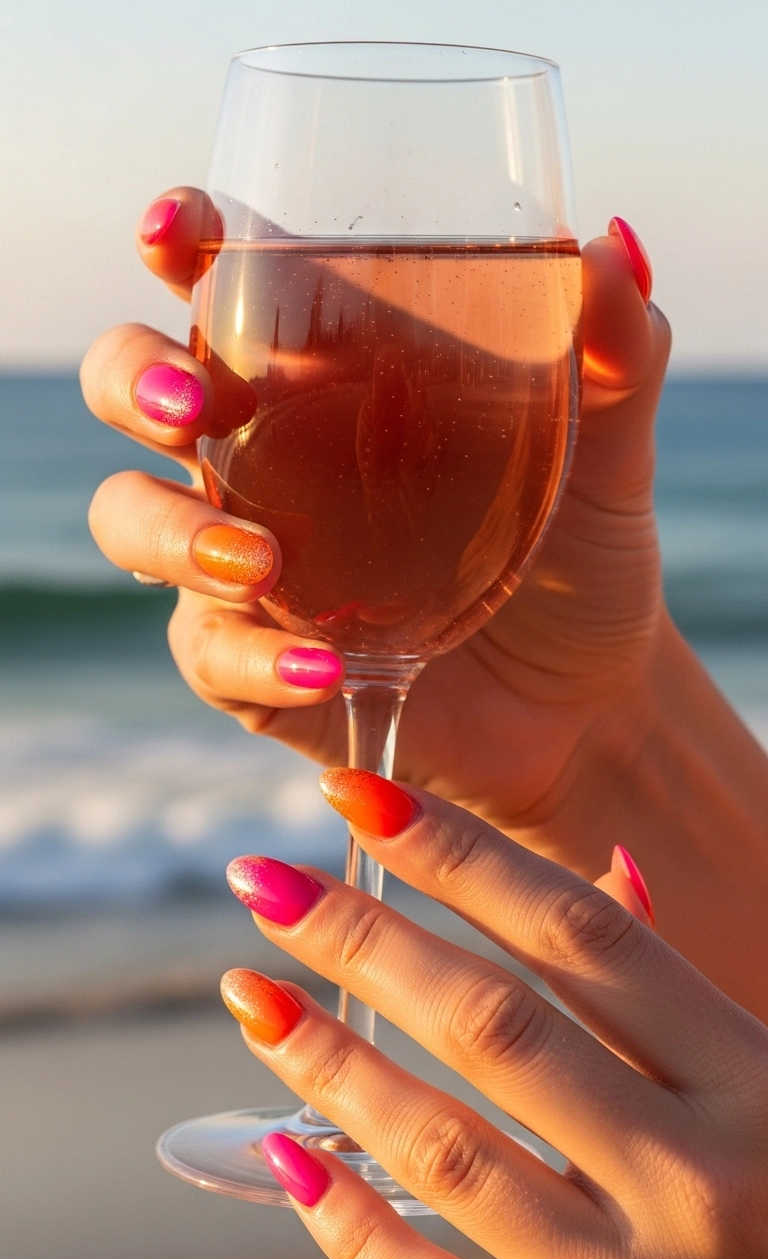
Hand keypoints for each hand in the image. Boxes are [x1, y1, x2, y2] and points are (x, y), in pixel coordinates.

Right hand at [82, 189, 670, 829]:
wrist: (584, 698)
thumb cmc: (582, 551)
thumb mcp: (613, 449)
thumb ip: (617, 351)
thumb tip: (609, 248)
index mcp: (329, 371)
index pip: (229, 280)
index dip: (184, 242)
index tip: (179, 231)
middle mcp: (265, 452)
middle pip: (131, 384)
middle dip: (136, 382)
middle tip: (195, 405)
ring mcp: (245, 556)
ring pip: (130, 518)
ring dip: (172, 531)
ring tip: (260, 560)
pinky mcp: (253, 658)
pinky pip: (208, 652)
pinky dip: (254, 656)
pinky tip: (324, 665)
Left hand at [218, 771, 767, 1258]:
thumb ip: (689, 997)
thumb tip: (611, 871)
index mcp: (757, 1087)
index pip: (580, 935)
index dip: (459, 854)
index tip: (358, 798)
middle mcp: (703, 1188)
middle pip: (495, 1026)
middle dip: (363, 938)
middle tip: (263, 885)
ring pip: (445, 1153)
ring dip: (330, 1065)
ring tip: (256, 1001)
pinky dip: (353, 1223)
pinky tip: (289, 1155)